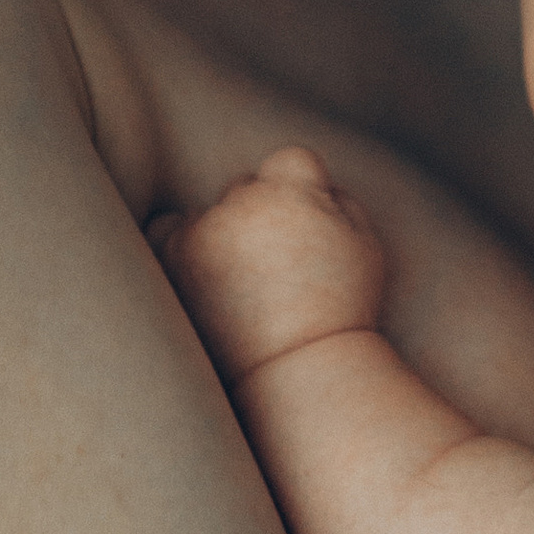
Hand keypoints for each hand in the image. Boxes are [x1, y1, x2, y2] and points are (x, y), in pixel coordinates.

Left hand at [147, 144, 388, 389]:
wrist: (298, 373)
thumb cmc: (342, 311)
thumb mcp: (368, 245)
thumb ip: (340, 200)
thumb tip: (314, 184)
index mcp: (294, 192)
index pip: (292, 160)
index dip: (304, 192)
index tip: (308, 231)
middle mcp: (243, 203)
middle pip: (247, 188)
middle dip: (261, 216)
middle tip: (278, 267)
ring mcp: (204, 231)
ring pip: (209, 212)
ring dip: (224, 234)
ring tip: (244, 284)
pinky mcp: (174, 260)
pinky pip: (165, 230)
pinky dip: (180, 244)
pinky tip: (202, 272)